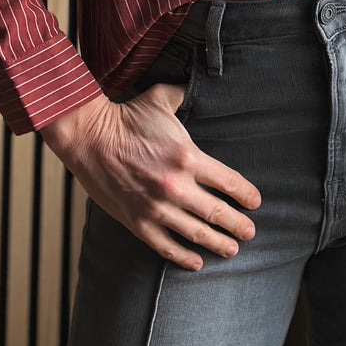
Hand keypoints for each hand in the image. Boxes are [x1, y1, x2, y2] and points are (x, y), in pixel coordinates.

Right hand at [39, 83, 260, 270]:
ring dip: (217, 243)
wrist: (90, 138)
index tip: (255, 202)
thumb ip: (184, 94)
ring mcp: (157, 208)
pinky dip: (183, 257)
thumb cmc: (127, 118)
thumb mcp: (161, 99)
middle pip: (217, 212)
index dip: (245, 194)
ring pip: (196, 233)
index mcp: (187, 157)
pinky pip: (165, 246)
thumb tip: (196, 83)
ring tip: (232, 249)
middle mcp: (176, 186)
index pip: (227, 181)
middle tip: (251, 232)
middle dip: (237, 224)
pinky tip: (196, 262)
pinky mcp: (138, 222)